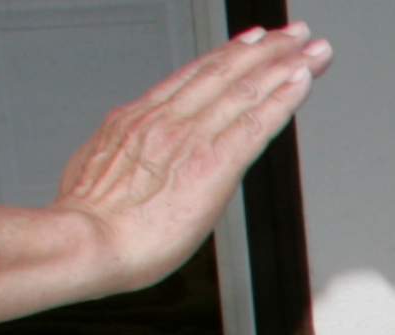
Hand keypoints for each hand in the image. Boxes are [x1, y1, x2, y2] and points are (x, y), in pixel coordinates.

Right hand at [52, 25, 332, 297]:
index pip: (191, 78)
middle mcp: (165, 119)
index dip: (226, 56)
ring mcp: (190, 138)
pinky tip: (302, 80)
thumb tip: (134, 163)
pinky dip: (282, 98)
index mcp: (136, 120)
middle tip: (294, 33)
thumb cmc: (90, 226)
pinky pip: (256, 122)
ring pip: (243, 88)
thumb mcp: (98, 173)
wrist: (84, 242)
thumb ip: (127, 160)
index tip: (250, 42)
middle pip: (222, 72)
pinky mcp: (213, 164)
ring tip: (310, 46)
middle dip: (264, 49)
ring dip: (283, 63)